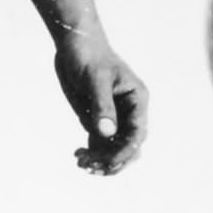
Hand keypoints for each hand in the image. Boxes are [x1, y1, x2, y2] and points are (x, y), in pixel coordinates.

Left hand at [53, 33, 148, 174]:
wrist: (75, 46)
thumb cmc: (89, 56)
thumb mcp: (96, 80)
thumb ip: (103, 106)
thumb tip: (107, 134)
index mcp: (137, 100)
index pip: (137, 134)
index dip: (124, 153)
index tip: (106, 164)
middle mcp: (129, 111)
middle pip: (129, 147)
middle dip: (112, 161)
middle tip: (90, 167)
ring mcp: (114, 117)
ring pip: (115, 149)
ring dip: (100, 161)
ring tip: (80, 161)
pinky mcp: (99, 119)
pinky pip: (101, 145)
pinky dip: (92, 154)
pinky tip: (77, 154)